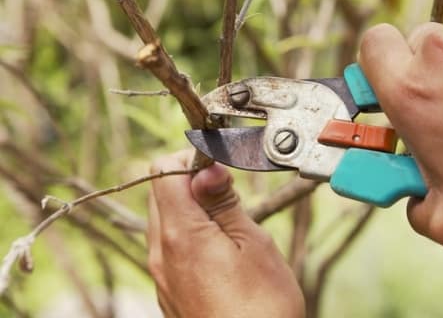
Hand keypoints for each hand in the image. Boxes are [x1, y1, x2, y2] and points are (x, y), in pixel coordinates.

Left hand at [147, 150, 304, 317]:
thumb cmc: (262, 307)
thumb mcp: (252, 243)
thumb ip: (224, 202)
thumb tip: (207, 167)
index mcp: (180, 235)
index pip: (164, 171)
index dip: (192, 159)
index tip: (220, 167)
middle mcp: (160, 254)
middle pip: (161, 193)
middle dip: (191, 181)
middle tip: (229, 192)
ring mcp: (162, 276)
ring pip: (164, 220)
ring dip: (191, 208)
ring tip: (229, 222)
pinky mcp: (169, 292)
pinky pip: (169, 248)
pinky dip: (189, 234)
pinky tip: (220, 249)